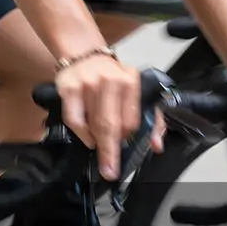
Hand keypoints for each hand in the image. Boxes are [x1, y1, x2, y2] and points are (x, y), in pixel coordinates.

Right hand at [53, 51, 162, 179]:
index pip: (132, 120)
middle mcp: (110, 79)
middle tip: (109, 171)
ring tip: (97, 145)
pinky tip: (86, 134)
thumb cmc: (113, 77)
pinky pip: (75, 120)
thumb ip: (152, 117)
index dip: (128, 137)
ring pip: (92, 124)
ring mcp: (88, 82)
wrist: (85, 54)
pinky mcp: (69, 87)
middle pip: (110, 124)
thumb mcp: (137, 90)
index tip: (124, 150)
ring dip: (95, 141)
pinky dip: (80, 133)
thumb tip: (157, 145)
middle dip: (110, 152)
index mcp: (131, 80)